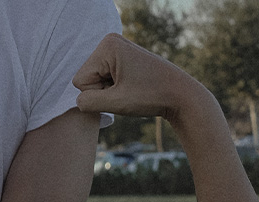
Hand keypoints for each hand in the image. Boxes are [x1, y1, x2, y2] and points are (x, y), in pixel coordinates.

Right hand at [72, 34, 207, 122]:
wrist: (180, 94)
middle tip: (127, 91)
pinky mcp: (122, 56)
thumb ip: (88, 102)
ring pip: (94, 80)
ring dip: (109, 91)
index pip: (80, 80)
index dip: (98, 93)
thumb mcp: (116, 103)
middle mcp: (110, 42)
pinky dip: (114, 87)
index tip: (121, 91)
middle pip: (86, 78)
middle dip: (103, 91)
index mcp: (107, 46)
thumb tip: (78, 101)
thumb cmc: (151, 96)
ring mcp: (116, 48)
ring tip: (131, 89)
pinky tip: (131, 86)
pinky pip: (104, 77)